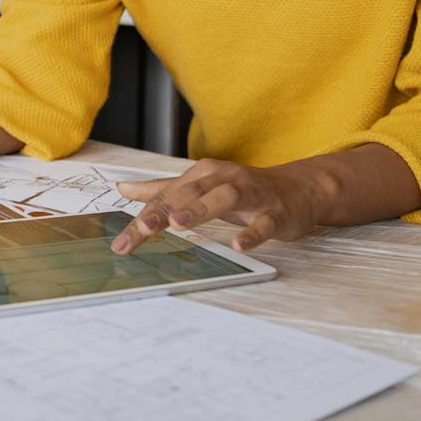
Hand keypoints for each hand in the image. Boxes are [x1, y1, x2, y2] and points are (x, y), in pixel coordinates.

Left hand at [111, 158, 325, 253]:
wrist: (298, 189)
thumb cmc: (244, 190)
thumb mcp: (201, 186)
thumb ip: (162, 189)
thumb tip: (123, 188)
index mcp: (204, 174)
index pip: (169, 196)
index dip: (144, 218)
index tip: (122, 242)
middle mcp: (225, 179)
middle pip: (191, 193)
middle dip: (165, 209)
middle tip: (144, 227)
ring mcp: (252, 195)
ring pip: (225, 198)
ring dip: (201, 209)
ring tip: (179, 224)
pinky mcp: (276, 213)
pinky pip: (264, 223)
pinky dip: (252, 233)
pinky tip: (239, 246)